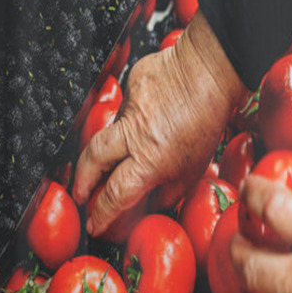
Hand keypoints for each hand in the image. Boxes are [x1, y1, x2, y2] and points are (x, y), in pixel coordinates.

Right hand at [73, 11, 245, 235]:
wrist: (211, 70)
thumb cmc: (208, 120)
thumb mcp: (194, 169)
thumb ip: (168, 192)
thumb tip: (150, 203)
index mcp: (151, 160)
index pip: (115, 194)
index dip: (100, 213)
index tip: (93, 222)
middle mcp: (134, 134)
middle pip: (92, 161)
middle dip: (81, 180)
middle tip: (80, 192)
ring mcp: (129, 107)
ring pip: (107, 131)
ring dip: (108, 147)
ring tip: (119, 152)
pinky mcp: (129, 85)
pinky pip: (124, 107)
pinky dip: (132, 115)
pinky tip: (149, 114)